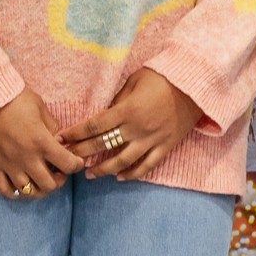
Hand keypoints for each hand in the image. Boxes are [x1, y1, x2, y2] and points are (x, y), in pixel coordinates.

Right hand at [0, 88, 83, 198]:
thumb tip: (58, 140)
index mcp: (41, 141)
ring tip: (40, 178)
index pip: (68, 164)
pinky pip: (6, 191)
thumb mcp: (38, 104)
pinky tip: (21, 184)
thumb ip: (51, 125)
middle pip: (50, 184)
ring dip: (39, 188)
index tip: (75, 161)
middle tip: (58, 170)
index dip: (76, 165)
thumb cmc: (10, 96)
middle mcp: (26, 158)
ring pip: (29, 192)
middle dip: (59, 179)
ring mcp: (8, 165)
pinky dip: (17, 193)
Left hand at [60, 68, 202, 180]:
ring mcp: (152, 140)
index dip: (75, 133)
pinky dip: (132, 173)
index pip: (94, 125)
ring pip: (123, 161)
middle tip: (66, 159)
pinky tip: (120, 177)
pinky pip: (147, 165)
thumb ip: (118, 100)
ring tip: (89, 174)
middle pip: (103, 145)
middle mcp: (137, 128)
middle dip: (82, 152)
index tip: (60, 139)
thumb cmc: (162, 77)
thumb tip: (104, 114)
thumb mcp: (134, 81)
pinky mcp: (165, 147)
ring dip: (104, 169)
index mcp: (127, 110)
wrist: (195, 85)